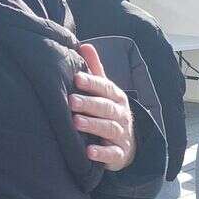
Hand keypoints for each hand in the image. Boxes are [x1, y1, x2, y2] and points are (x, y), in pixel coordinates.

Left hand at [70, 43, 134, 170]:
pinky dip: (102, 153)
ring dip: (93, 125)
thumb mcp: (104, 90)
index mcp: (116, 97)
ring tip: (76, 122)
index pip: (105, 88)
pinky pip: (112, 154)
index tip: (77, 78)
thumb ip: (95, 70)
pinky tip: (89, 152)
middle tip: (71, 101)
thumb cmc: (108, 110)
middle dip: (89, 104)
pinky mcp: (119, 154)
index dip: (92, 83)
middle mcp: (121, 114)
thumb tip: (84, 45)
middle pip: (106, 108)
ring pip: (109, 128)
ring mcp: (122, 135)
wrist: (127, 141)